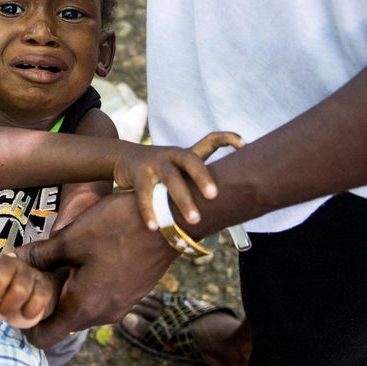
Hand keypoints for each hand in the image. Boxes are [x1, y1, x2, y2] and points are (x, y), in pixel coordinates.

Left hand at [0, 252, 58, 329]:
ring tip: (7, 310)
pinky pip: (38, 299)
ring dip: (9, 307)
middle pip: (0, 276)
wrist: (27, 299)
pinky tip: (24, 312)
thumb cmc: (0, 298)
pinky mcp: (45, 284)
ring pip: (20, 290)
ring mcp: (29, 272)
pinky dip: (28, 312)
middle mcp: (10, 262)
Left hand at [18, 193, 177, 348]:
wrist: (169, 220)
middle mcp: (103, 313)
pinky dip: (90, 286)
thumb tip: (13, 259)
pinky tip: (88, 258)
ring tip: (62, 261)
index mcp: (83, 306)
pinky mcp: (132, 293)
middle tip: (38, 273)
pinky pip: (102, 299)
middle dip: (48, 302)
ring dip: (70, 291)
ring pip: (84, 309)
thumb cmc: (118, 227)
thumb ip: (40, 255)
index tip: (20, 298)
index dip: (26, 322)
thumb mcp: (72, 238)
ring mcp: (121, 305)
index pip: (45, 337)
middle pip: (64, 322)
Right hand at [114, 131, 243, 229]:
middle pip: (191, 160)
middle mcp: (172, 154)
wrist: (122, 158)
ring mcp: (154, 162)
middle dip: (203, 177)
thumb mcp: (177, 169)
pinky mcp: (138, 173)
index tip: (245, 145)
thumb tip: (225, 204)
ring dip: (183, 200)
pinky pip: (144, 194)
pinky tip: (155, 226)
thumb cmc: (158, 170)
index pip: (210, 140)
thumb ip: (195, 181)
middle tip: (214, 196)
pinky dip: (149, 211)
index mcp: (186, 154)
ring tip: (194, 220)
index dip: (228, 139)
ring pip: (171, 178)